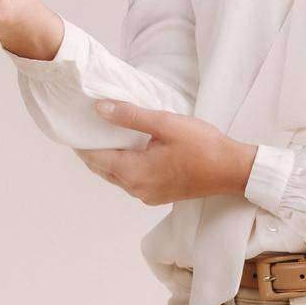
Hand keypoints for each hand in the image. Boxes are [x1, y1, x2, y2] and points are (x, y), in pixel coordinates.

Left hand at [77, 100, 258, 205]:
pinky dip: (124, 166)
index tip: (73, 127)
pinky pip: (132, 181)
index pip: (96, 158)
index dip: (82, 143)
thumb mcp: (164, 123)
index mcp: (134, 173)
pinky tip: (129, 150)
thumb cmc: (202, 145)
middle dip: (92, 152)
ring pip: (117, 177)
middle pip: (103, 170)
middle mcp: (137, 189)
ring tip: (105, 136)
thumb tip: (100, 109)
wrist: (232, 170)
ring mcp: (148, 195)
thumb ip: (130, 116)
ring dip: (108, 160)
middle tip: (85, 130)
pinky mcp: (160, 195)